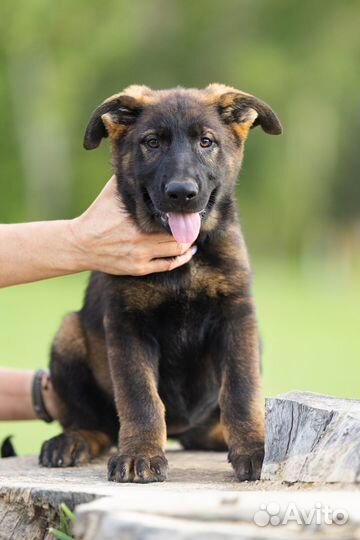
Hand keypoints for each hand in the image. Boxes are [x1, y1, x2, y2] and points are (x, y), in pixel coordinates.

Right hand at [70, 176, 195, 275]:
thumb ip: (128, 178)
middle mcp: (140, 237)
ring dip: (187, 243)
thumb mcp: (111, 192)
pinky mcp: (139, 268)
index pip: (170, 215)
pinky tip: (188, 251)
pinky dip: (182, 258)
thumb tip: (138, 158)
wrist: (80, 244)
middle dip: (189, 227)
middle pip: (178, 233)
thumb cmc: (97, 215)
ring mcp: (141, 255)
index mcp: (136, 217)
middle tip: (194, 222)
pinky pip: (169, 265)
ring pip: (177, 250)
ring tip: (191, 235)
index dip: (183, 213)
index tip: (189, 208)